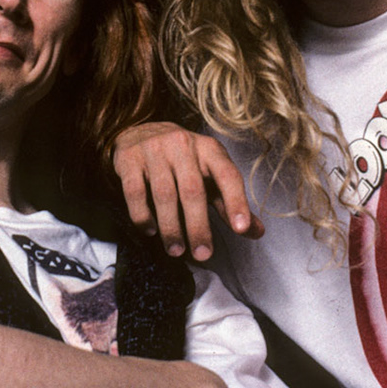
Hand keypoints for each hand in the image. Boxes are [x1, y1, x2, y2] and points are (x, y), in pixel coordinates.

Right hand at [111, 121, 262, 259]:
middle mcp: (183, 145)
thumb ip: (230, 203)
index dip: (236, 202)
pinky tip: (150, 231)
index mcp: (210, 150)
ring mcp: (154, 150)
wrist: (141, 132)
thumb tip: (257, 232)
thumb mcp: (210, 176)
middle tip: (203, 255)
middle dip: (198, 227)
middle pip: (193, 191)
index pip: (228, 175)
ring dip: (170, 227)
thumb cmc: (183, 162)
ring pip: (164, 194)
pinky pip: (135, 191)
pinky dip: (143, 215)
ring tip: (176, 250)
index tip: (241, 229)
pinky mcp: (129, 159)